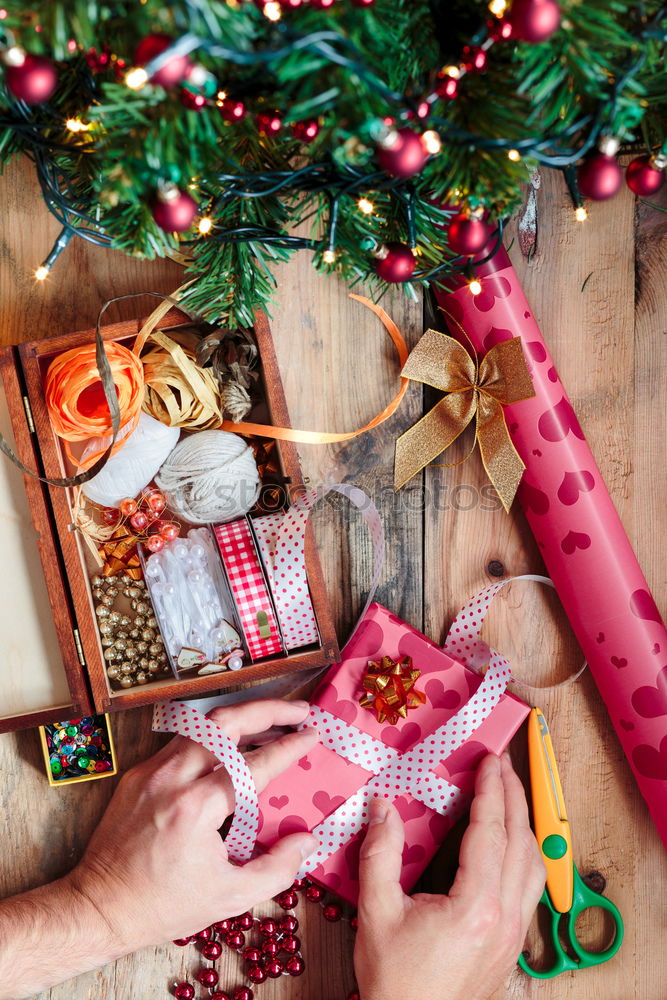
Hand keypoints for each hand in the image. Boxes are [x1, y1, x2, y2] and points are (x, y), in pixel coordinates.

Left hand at [69, 699, 317, 954]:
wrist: (99, 907)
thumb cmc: (164, 906)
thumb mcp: (230, 897)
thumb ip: (277, 868)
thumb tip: (307, 840)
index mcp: (197, 808)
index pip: (254, 763)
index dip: (289, 746)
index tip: (313, 735)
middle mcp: (173, 779)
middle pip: (226, 722)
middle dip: (269, 709)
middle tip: (300, 711)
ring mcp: (151, 772)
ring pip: (203, 724)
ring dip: (241, 717)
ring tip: (272, 720)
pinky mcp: (138, 774)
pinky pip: (182, 742)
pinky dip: (212, 737)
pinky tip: (231, 746)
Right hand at [354, 754, 544, 999]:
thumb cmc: (396, 982)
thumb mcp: (376, 913)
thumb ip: (379, 855)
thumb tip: (382, 809)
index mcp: (475, 907)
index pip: (490, 833)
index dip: (491, 791)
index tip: (490, 761)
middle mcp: (504, 918)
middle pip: (521, 842)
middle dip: (514, 797)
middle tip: (502, 766)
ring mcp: (513, 934)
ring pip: (535, 866)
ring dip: (524, 825)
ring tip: (510, 796)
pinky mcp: (512, 945)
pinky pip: (531, 888)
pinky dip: (526, 854)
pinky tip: (512, 846)